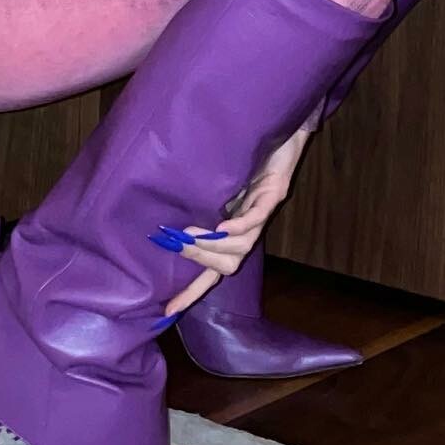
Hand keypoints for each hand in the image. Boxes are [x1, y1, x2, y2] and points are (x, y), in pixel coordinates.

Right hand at [159, 124, 309, 317]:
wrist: (280, 134)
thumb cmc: (246, 159)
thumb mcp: (215, 187)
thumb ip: (198, 206)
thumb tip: (164, 223)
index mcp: (234, 229)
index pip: (214, 270)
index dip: (193, 290)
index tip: (168, 311)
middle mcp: (250, 228)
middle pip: (228, 265)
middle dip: (200, 260)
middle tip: (175, 244)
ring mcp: (263, 212)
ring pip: (241, 247)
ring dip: (213, 245)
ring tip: (189, 236)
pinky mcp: (274, 194)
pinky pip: (257, 217)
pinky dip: (239, 226)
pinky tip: (222, 226)